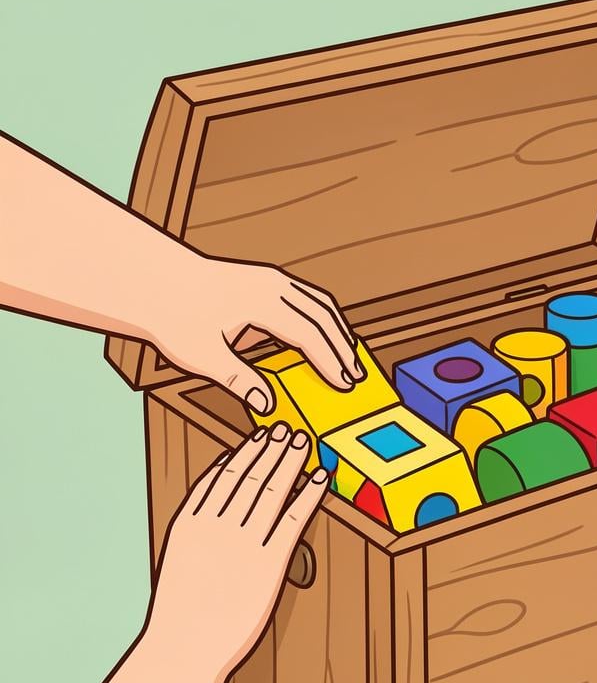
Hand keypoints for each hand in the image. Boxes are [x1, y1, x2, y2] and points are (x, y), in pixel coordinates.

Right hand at [146, 424, 328, 679]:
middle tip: (286, 427)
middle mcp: (217, 525)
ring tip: (302, 441)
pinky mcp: (269, 562)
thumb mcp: (179, 557)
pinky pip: (293, 518)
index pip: (222, 475)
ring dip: (289, 461)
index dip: (245, 452)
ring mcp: (243, 541)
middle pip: (249, 476)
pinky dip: (309, 494)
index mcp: (190, 521)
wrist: (184, 648)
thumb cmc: (180, 611)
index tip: (258, 435)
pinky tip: (321, 477)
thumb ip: (196, 524)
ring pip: (271, 489)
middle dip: (270, 449)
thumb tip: (215, 496)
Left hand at [147, 252, 363, 413]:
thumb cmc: (172, 314)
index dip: (331, 361)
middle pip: (324, 317)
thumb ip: (239, 380)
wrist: (151, 278)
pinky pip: (307, 299)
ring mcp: (272, 279)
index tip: (345, 385)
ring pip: (320, 304)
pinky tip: (323, 338)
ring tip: (350, 359)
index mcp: (262, 302)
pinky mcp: (266, 280)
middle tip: (358, 377)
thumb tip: (268, 405)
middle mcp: (273, 285)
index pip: (310, 334)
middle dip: (343, 349)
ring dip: (338, 332)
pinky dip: (323, 321)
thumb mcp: (202, 355)